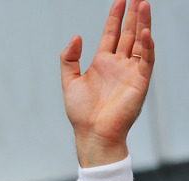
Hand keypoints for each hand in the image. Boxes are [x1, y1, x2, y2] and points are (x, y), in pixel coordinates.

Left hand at [60, 0, 154, 166]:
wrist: (92, 132)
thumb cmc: (81, 113)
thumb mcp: (69, 81)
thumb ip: (69, 59)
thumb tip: (75, 37)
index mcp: (102, 63)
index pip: (111, 35)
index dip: (115, 18)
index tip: (119, 2)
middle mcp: (118, 65)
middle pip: (128, 34)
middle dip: (133, 16)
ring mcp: (130, 72)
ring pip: (140, 42)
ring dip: (143, 24)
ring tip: (144, 5)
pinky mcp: (140, 81)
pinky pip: (146, 60)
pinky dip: (147, 46)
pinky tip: (145, 32)